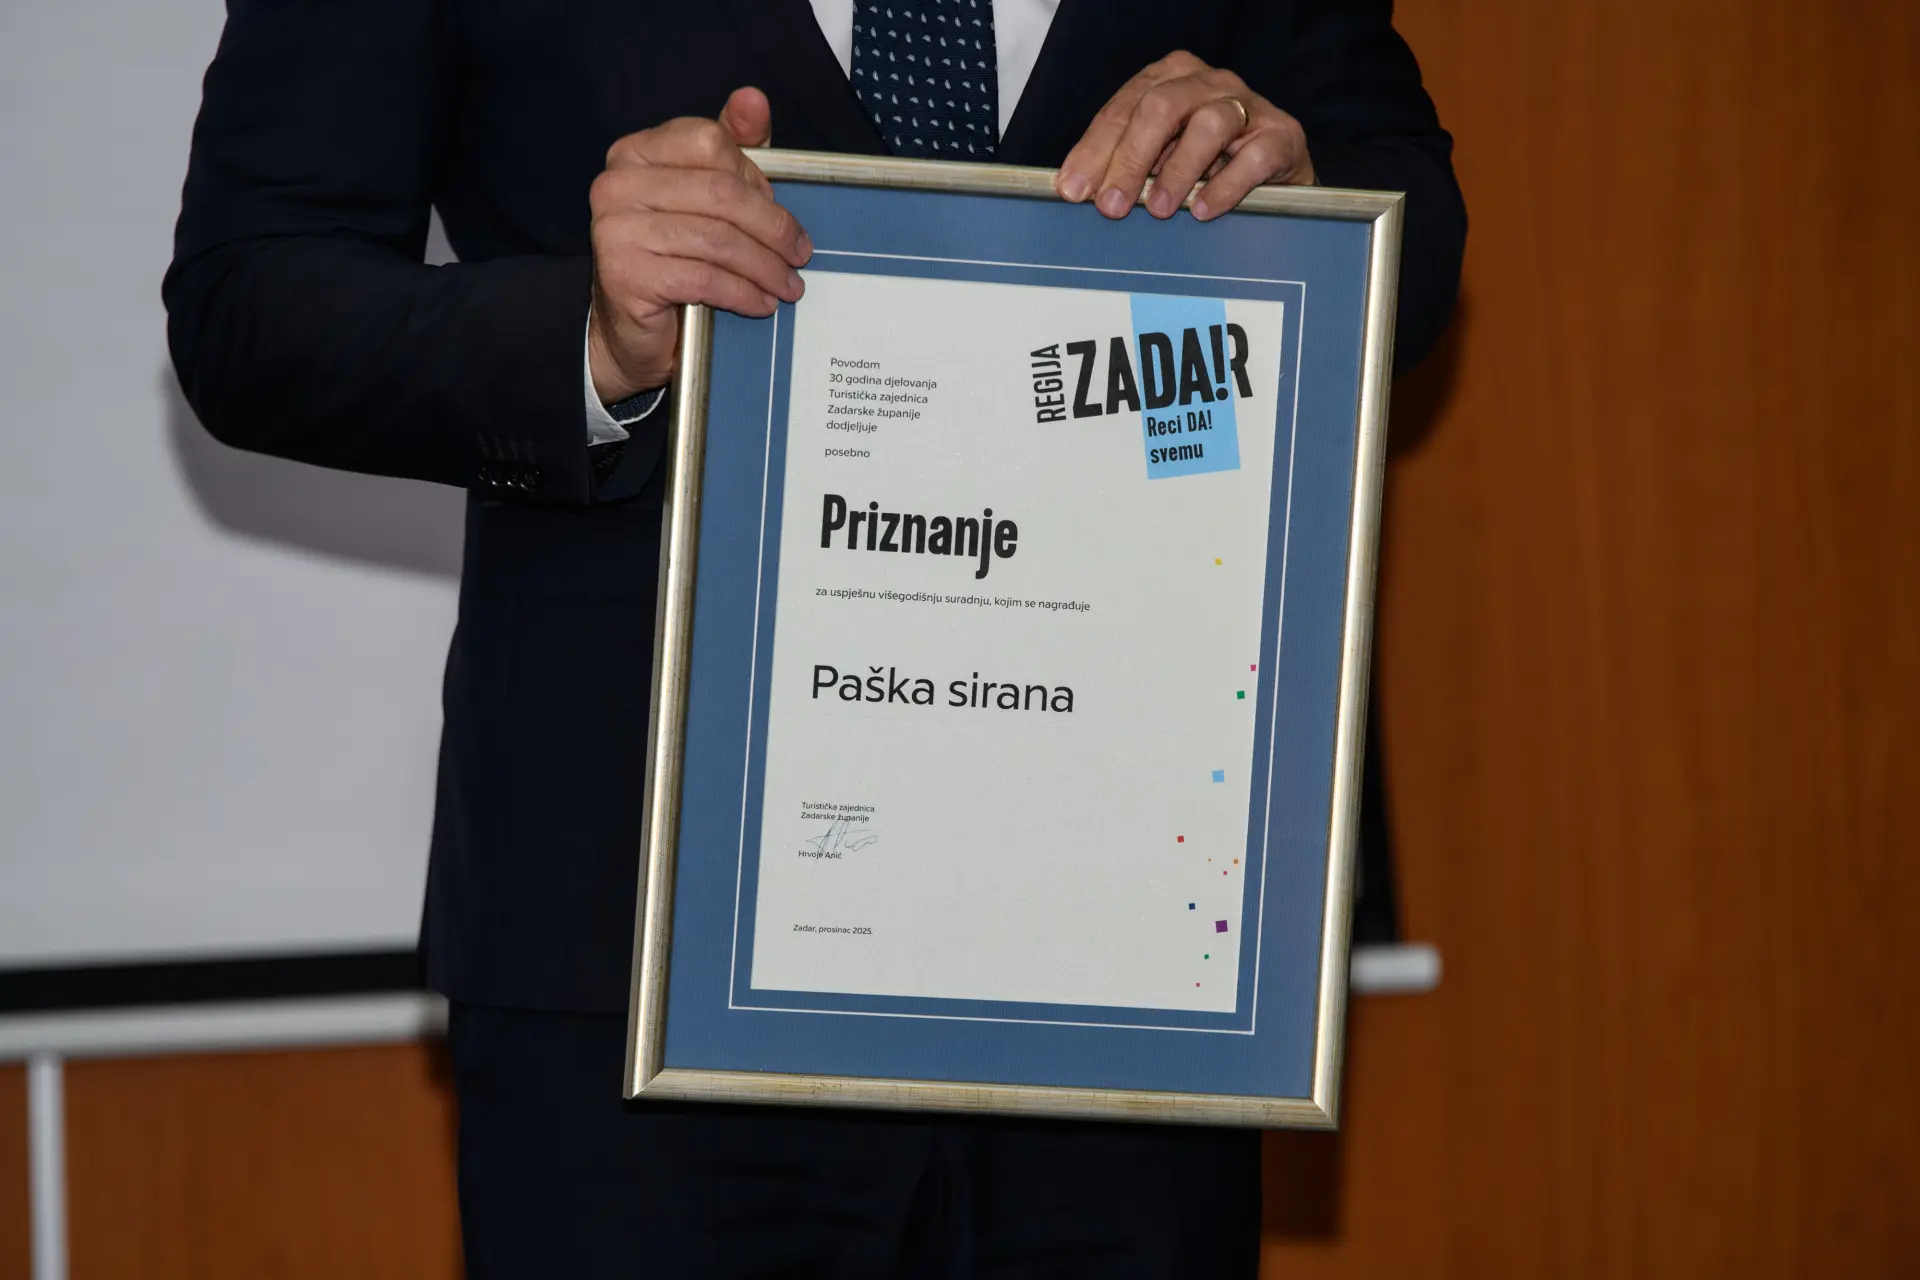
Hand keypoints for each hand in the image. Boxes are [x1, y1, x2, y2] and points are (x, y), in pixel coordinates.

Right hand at [587, 87, 812, 402]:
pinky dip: (743, 293)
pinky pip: (705, 278)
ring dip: (765, 267)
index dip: (757, 180)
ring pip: (717, 239)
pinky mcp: (625, 274)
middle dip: (772, 229)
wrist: (633, 332)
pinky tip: (761, 303)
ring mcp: (615, 228)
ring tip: (788, 286)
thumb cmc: (675, 259)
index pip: (711, 144)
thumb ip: (732, 150)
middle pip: (720, 193)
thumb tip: (753, 99)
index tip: (780, 214)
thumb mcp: (707, 200)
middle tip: (799, 256)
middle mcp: (617, 183)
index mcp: (636, 151)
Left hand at [1055, 51, 1314, 221]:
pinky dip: (1225, 185)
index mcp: (1170, 79)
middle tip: (1111, 206)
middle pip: (1161, 108)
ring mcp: (1247, 105)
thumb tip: (1079, 190)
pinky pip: (1253, 156)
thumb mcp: (1161, 158)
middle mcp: (1208, 82)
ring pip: (1207, 124)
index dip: (1095, 149)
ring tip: (1160, 209)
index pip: (1124, 108)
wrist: (1277, 177)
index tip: (1075, 189)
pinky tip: (1203, 210)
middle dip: (1130, 159)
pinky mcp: (1280, 135)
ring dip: (1177, 170)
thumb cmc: (1209, 165)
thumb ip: (1126, 165)